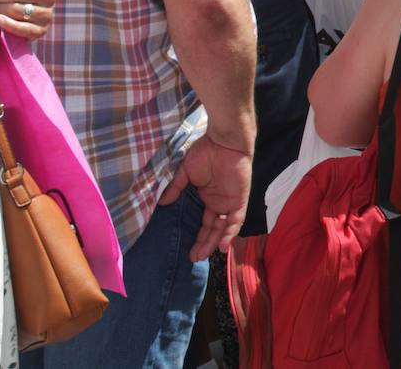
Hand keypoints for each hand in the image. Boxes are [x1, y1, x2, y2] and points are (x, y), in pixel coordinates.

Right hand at [159, 134, 252, 259]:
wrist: (223, 142)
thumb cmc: (205, 152)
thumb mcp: (185, 172)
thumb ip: (176, 187)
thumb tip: (161, 202)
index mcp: (208, 197)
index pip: (204, 223)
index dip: (198, 237)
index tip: (188, 251)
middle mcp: (219, 203)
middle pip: (213, 229)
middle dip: (204, 244)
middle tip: (193, 259)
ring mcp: (229, 202)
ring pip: (224, 228)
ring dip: (215, 242)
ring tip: (203, 255)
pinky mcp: (239, 200)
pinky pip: (236, 220)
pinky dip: (229, 233)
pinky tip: (221, 245)